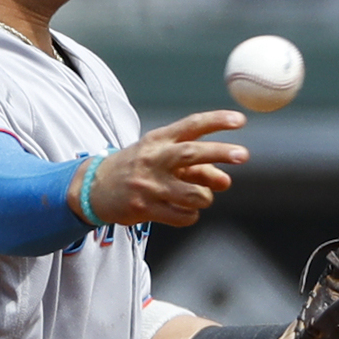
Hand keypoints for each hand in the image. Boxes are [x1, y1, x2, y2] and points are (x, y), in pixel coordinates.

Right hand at [86, 109, 248, 227]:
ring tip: (201, 197)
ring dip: (205, 197)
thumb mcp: (161, 157)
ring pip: (194, 193)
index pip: (191, 125)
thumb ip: (194, 166)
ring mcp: (149, 185)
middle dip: (220, 153)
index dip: (217, 121)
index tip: (240, 121)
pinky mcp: (145, 208)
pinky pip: (183, 216)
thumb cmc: (137, 168)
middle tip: (243, 155)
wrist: (95, 188)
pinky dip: (191, 215)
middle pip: (192, 153)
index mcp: (158, 140)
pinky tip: (184, 212)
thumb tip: (226, 179)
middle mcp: (154, 159)